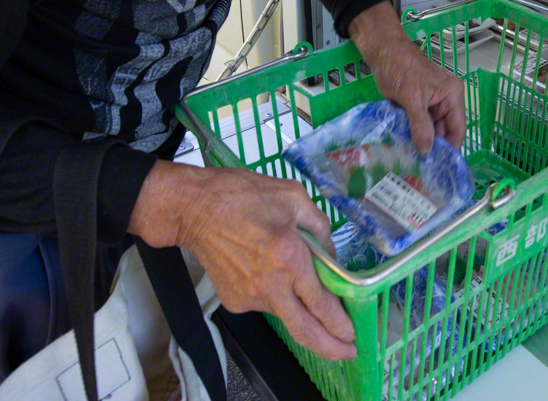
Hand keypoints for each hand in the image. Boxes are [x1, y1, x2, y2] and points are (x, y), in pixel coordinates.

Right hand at [130, 161, 356, 359]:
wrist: (194, 208)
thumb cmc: (243, 195)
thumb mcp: (293, 196)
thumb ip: (320, 228)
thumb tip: (330, 256)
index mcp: (289, 258)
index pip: (321, 304)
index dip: (340, 324)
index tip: (353, 334)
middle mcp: (270, 286)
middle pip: (305, 331)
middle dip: (331, 347)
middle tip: (349, 352)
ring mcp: (249, 297)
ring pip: (285, 313)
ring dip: (298, 305)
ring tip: (292, 273)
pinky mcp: (234, 302)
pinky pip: (265, 303)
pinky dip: (276, 293)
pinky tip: (267, 269)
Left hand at [348, 0, 465, 153]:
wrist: (382, 52)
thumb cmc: (401, 68)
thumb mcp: (412, 97)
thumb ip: (421, 124)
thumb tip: (426, 151)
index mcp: (452, 96)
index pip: (458, 128)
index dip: (450, 148)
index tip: (440, 168)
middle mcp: (445, 102)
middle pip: (444, 132)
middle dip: (433, 148)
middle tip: (422, 169)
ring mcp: (430, 105)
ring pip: (430, 131)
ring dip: (421, 143)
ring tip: (412, 162)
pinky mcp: (416, 106)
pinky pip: (418, 126)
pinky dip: (412, 135)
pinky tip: (404, 149)